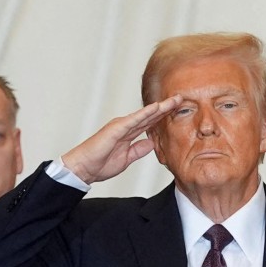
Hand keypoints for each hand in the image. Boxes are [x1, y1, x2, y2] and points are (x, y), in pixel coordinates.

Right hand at [61, 95, 181, 184]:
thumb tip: (151, 143)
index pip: (150, 123)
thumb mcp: (127, 158)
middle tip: (181, 98)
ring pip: (144, 114)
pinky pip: (133, 120)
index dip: (164, 116)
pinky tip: (156, 108)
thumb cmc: (101, 163)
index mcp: (129, 133)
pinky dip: (145, 114)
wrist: (84, 168)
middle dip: (166, 107)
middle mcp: (125, 126)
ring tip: (174, 100)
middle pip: (150, 115)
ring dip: (159, 107)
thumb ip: (139, 149)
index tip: (178, 110)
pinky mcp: (115, 129)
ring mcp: (120, 126)